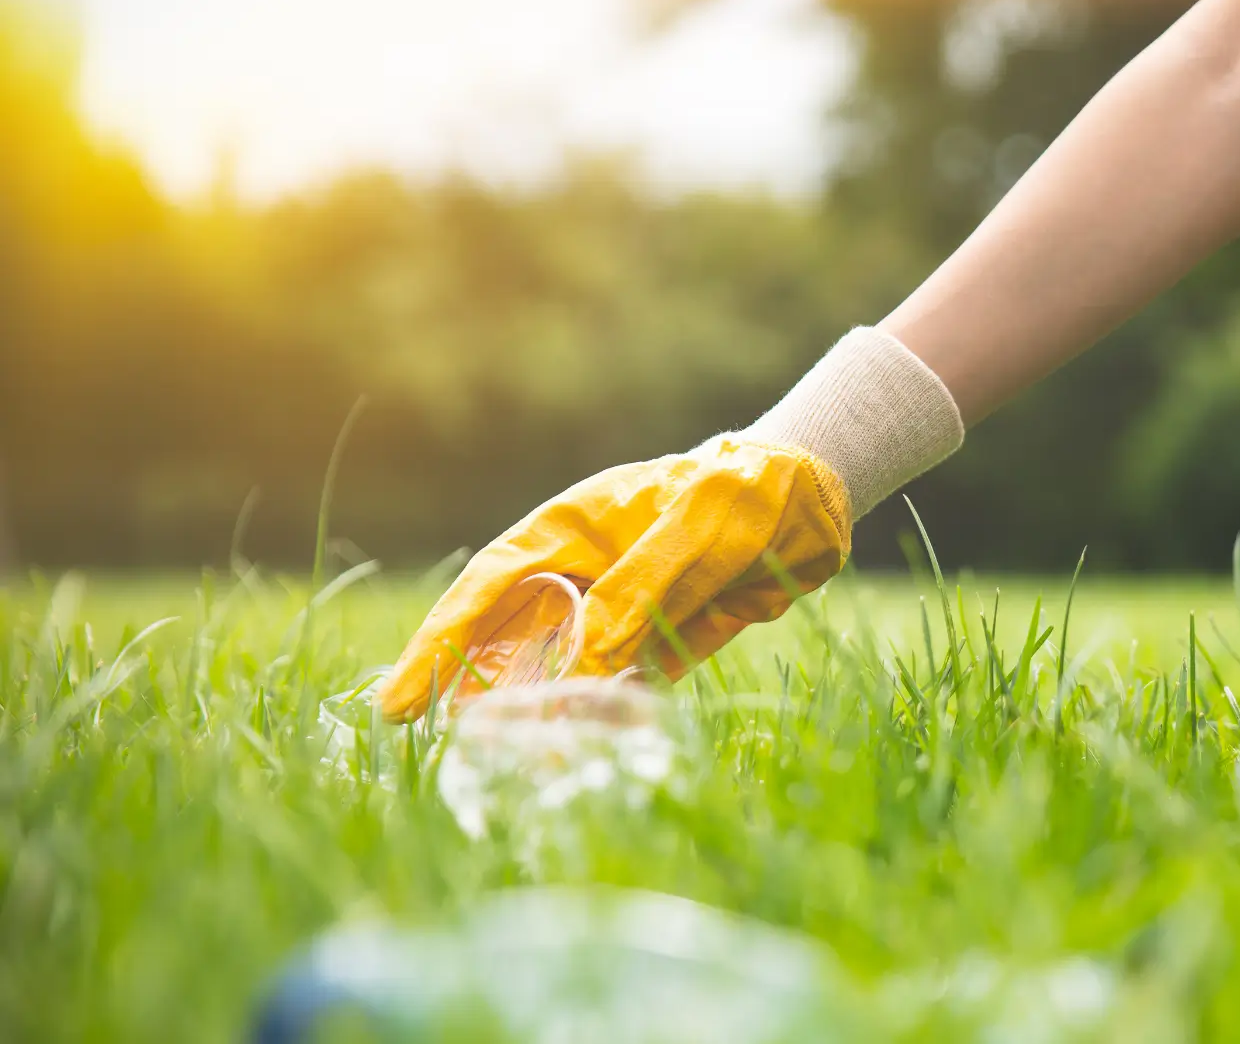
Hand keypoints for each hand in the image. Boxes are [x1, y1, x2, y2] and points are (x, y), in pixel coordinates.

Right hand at [381, 327, 963, 722]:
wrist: (816, 498)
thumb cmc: (749, 490)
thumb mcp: (698, 528)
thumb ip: (641, 588)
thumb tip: (586, 663)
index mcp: (571, 529)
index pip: (488, 589)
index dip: (440, 645)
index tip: (400, 701)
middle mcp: (584, 574)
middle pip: (508, 639)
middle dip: (468, 692)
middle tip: (429, 750)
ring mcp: (620, 611)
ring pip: (559, 674)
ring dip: (535, 719)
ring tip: (505, 772)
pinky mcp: (660, 642)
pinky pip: (618, 690)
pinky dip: (599, 722)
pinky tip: (581, 758)